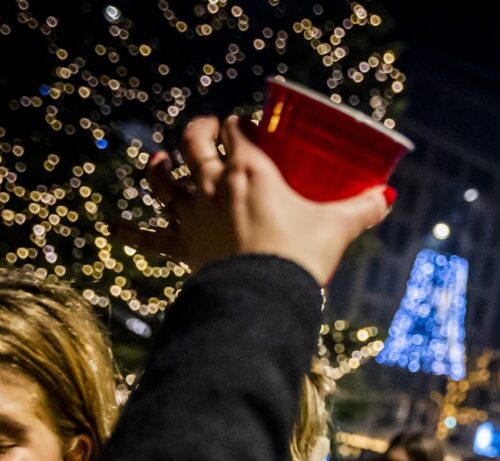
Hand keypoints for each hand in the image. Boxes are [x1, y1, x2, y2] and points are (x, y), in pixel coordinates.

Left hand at [126, 115, 391, 284]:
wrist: (267, 297)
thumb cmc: (301, 257)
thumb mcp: (337, 228)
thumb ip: (361, 210)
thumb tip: (385, 198)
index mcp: (249, 169)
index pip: (237, 129)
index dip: (240, 124)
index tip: (250, 128)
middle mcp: (213, 184)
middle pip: (193, 141)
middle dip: (198, 131)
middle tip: (208, 132)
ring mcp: (193, 214)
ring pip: (164, 179)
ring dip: (160, 168)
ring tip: (160, 162)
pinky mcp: (181, 246)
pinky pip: (148, 237)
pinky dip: (130, 231)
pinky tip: (113, 226)